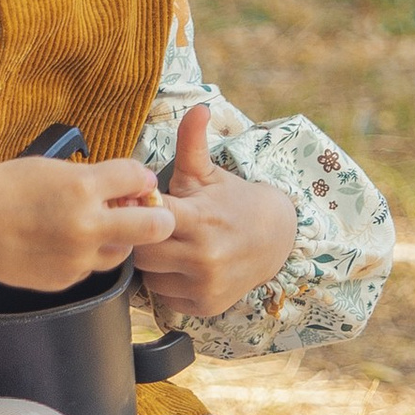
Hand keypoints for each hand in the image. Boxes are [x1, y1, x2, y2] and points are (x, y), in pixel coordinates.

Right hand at [0, 153, 169, 292]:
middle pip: (153, 226)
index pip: (137, 177)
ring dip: (121, 240)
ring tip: (102, 228)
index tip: (140, 182)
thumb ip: (91, 178)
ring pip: (123, 253)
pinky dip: (89, 257)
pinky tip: (69, 244)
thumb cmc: (4, 189)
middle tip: (158, 216)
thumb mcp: (52, 167)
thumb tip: (122, 186)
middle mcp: (87, 225)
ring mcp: (78, 257)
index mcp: (82, 187)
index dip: (142, 178)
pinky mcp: (66, 280)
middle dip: (160, 218)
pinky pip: (92, 268)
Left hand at [129, 101, 297, 321]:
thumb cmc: (234, 202)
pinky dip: (169, 282)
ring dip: (154, 263)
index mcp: (199, 220)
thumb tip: (197, 107)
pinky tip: (181, 266)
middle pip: (142, 253)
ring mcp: (204, 285)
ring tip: (168, 245)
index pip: (147, 219)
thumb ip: (193, 142)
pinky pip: (166, 297)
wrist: (277, 239)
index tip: (140, 204)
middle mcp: (202, 257)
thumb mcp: (210, 172)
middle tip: (152, 227)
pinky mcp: (205, 306)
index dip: (137, 211)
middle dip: (143, 238)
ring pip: (150, 278)